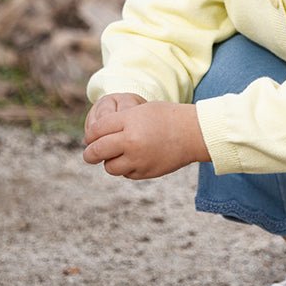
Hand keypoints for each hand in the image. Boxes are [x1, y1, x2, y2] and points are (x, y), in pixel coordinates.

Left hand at [83, 100, 208, 179]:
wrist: (195, 133)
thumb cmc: (167, 117)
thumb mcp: (140, 111)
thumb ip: (117, 123)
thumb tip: (94, 138)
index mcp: (129, 122)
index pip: (96, 131)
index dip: (91, 135)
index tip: (91, 137)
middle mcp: (131, 142)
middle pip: (97, 151)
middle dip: (90, 154)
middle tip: (90, 154)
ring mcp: (139, 159)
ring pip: (110, 167)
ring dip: (110, 162)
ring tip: (117, 156)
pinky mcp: (146, 172)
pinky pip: (127, 173)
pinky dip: (127, 168)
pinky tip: (135, 159)